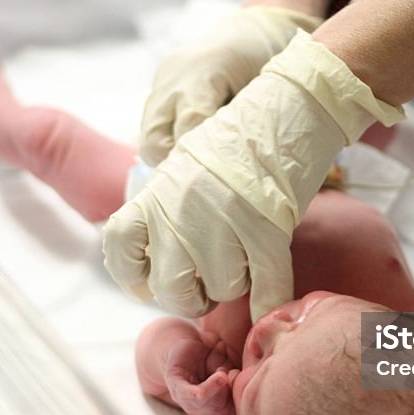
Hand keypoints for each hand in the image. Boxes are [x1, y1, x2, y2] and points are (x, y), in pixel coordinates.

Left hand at [105, 31, 403, 320]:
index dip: (132, 276)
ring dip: (235, 286)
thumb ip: (167, 208)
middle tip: (205, 286)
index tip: (148, 284)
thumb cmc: (242, 136)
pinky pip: (265, 289)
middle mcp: (184, 208)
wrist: (292, 104)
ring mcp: (226, 221)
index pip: (121, 248)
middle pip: (170, 288)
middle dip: (190, 297)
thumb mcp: (187, 165)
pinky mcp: (268, 230)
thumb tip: (159, 258)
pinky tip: (268, 310)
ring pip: (222, 290)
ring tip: (245, 263)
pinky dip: (268, 305)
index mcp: (159, 189)